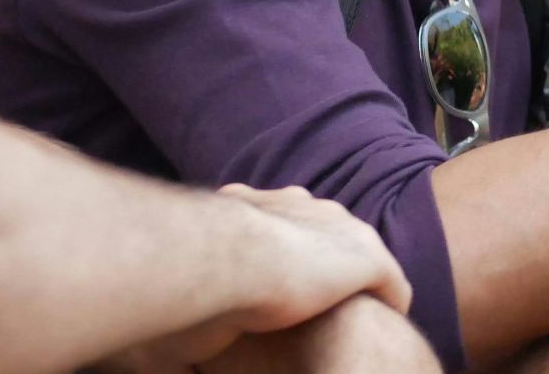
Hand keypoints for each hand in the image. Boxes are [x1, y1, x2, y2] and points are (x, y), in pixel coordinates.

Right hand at [98, 185, 412, 373]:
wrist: (224, 258)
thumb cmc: (182, 277)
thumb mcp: (174, 279)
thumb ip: (179, 298)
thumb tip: (157, 343)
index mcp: (253, 205)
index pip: (273, 221)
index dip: (275, 249)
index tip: (272, 278)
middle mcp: (300, 206)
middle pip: (321, 230)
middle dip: (321, 256)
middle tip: (316, 294)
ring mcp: (337, 230)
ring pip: (358, 254)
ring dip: (357, 279)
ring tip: (357, 310)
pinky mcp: (366, 259)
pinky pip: (390, 284)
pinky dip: (390, 300)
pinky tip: (391, 319)